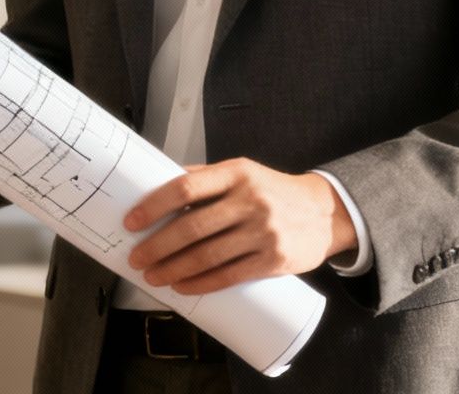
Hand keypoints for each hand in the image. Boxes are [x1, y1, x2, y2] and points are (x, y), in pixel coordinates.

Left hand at [122, 158, 355, 295]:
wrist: (325, 212)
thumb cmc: (275, 191)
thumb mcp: (244, 172)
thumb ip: (206, 178)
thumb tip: (159, 185)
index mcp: (237, 173)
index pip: (185, 187)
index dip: (154, 206)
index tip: (133, 221)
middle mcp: (250, 199)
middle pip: (192, 226)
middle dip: (157, 246)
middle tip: (138, 257)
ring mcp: (263, 231)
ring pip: (207, 255)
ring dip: (174, 269)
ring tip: (154, 275)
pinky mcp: (273, 260)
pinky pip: (229, 275)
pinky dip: (201, 283)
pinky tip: (183, 286)